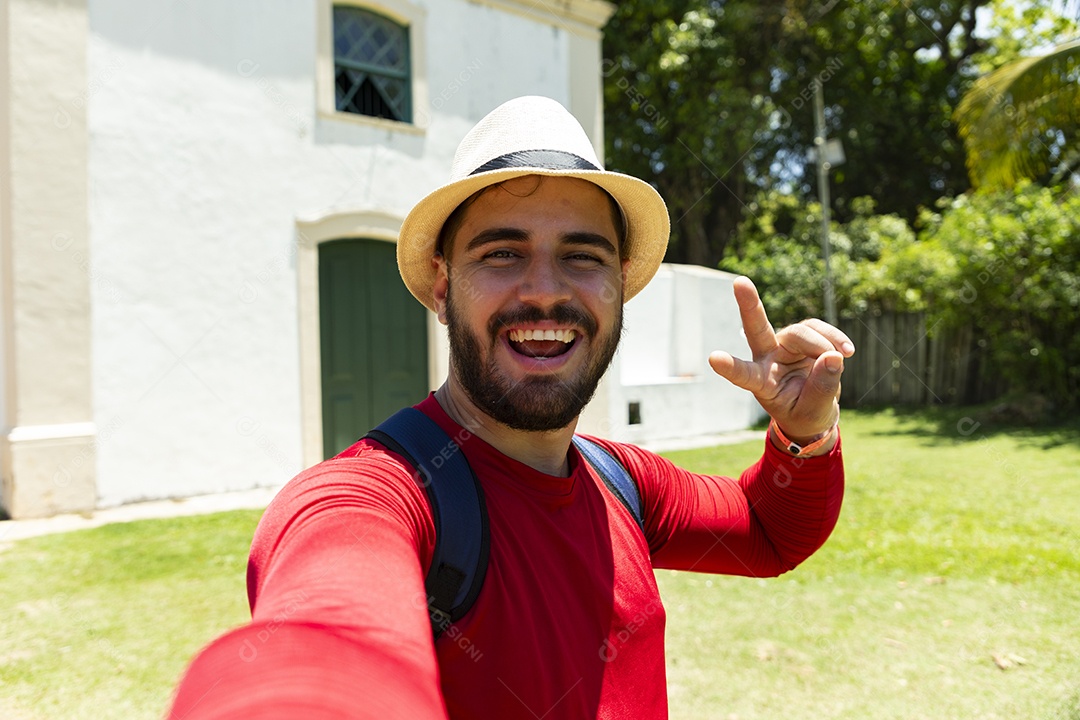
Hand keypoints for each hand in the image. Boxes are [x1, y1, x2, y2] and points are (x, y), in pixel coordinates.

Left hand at [708, 276, 854, 442]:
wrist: (815, 411)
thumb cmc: (805, 415)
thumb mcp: (814, 412)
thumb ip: (822, 388)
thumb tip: (834, 357)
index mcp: (762, 382)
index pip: (744, 374)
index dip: (730, 367)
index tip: (714, 359)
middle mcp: (767, 358)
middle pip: (757, 329)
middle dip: (749, 305)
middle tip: (739, 282)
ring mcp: (783, 345)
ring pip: (800, 332)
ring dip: (823, 345)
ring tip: (841, 360)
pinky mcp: (802, 337)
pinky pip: (817, 327)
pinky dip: (834, 337)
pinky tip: (847, 351)